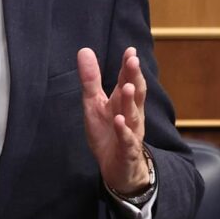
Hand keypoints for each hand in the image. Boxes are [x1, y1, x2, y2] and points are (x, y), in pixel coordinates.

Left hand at [77, 46, 150, 195]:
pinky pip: (127, 140)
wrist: (118, 168)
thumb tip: (84, 50)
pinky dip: (124, 131)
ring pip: (133, 115)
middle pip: (134, 94)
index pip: (127, 80)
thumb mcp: (94, 104)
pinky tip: (119, 121)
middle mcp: (131, 114)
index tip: (130, 50)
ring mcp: (131, 132)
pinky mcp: (127, 151)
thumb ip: (91, 79)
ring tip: (126, 87)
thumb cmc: (108, 132)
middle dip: (134, 77)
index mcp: (122, 102)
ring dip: (130, 101)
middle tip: (133, 61)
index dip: (128, 66)